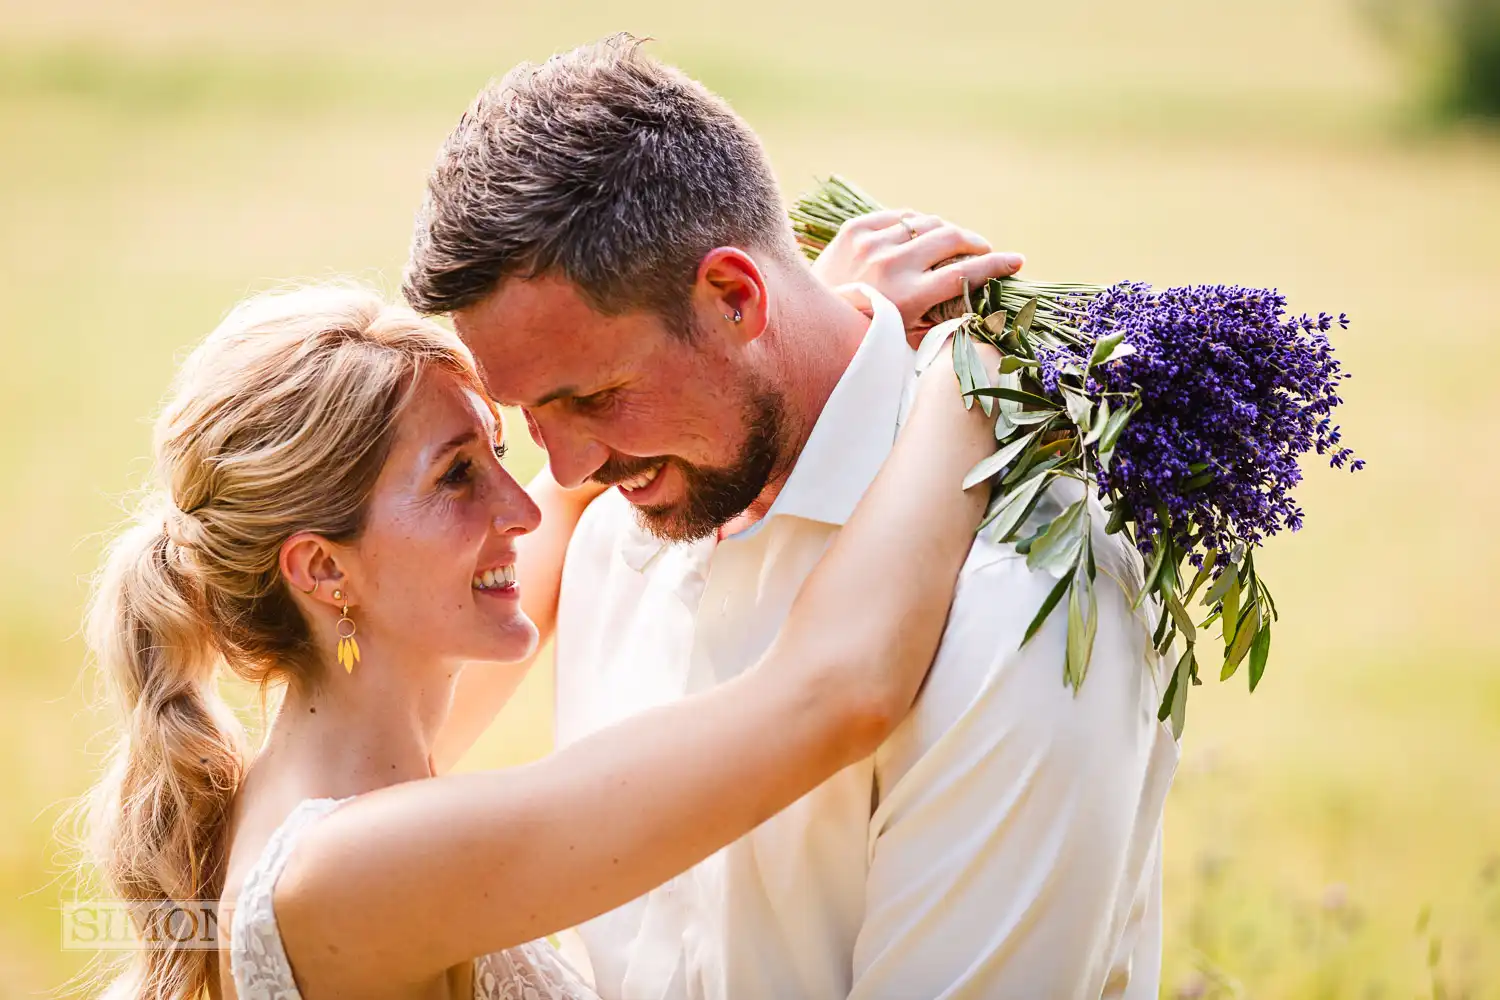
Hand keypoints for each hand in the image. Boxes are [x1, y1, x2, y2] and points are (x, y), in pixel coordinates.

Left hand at [811, 210, 1025, 345]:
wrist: (805, 321)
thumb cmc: (862, 338)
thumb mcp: (904, 341)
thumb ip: (941, 324)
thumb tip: (981, 310)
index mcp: (906, 296)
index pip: (965, 273)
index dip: (996, 265)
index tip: (1017, 261)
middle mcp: (891, 265)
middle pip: (951, 238)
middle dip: (976, 242)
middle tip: (984, 251)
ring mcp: (871, 242)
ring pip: (928, 222)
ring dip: (948, 232)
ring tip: (955, 244)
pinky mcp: (855, 229)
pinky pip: (900, 216)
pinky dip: (917, 224)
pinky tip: (922, 234)